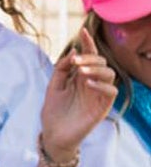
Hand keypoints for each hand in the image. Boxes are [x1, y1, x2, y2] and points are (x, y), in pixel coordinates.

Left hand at [41, 26, 116, 160]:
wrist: (53, 135)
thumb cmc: (54, 112)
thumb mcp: (53, 86)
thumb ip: (62, 69)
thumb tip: (73, 51)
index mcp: (80, 76)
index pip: (88, 56)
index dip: (87, 43)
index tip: (82, 31)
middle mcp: (91, 83)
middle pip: (100, 62)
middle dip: (89, 57)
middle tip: (75, 61)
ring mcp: (98, 94)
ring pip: (110, 74)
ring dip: (97, 69)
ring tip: (82, 71)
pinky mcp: (103, 107)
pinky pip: (112, 92)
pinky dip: (102, 85)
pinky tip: (88, 84)